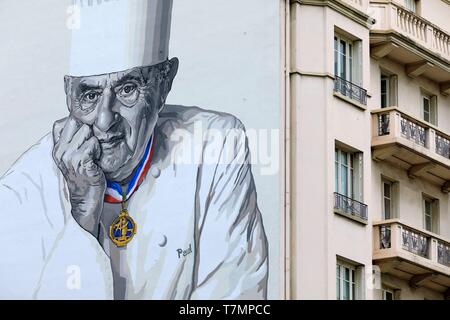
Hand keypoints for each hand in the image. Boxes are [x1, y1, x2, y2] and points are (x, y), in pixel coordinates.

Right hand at [52, 116, 104, 236]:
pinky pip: (93, 144)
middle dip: (89, 131)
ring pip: (87, 132)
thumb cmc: (84, 176)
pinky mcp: (81, 163)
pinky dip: (99, 150)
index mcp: (57, 148)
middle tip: (93, 147)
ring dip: (96, 141)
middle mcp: (61, 151)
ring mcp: (70, 157)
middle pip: (76, 123)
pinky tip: (97, 160)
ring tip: (95, 155)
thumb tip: (81, 121)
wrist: (85, 199)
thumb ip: (73, 141)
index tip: (86, 134)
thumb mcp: (73, 157)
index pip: (62, 123)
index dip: (77, 124)